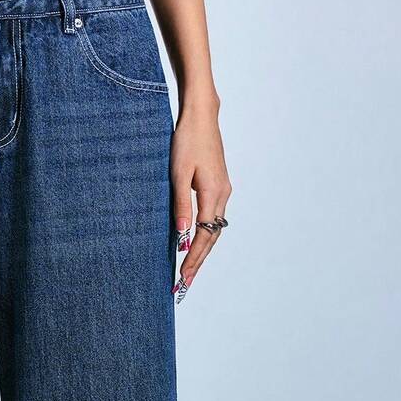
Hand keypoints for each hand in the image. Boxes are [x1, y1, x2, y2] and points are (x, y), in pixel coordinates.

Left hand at [171, 103, 231, 303]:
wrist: (201, 117)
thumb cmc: (187, 141)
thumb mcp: (178, 173)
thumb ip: (180, 205)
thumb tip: (181, 235)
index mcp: (213, 193)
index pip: (203, 235)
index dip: (193, 258)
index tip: (183, 277)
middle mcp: (222, 195)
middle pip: (212, 238)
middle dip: (198, 262)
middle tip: (184, 283)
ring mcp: (222, 191)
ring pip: (214, 229)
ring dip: (202, 251)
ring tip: (188, 270)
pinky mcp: (218, 186)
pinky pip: (213, 218)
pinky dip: (204, 235)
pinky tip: (194, 244)